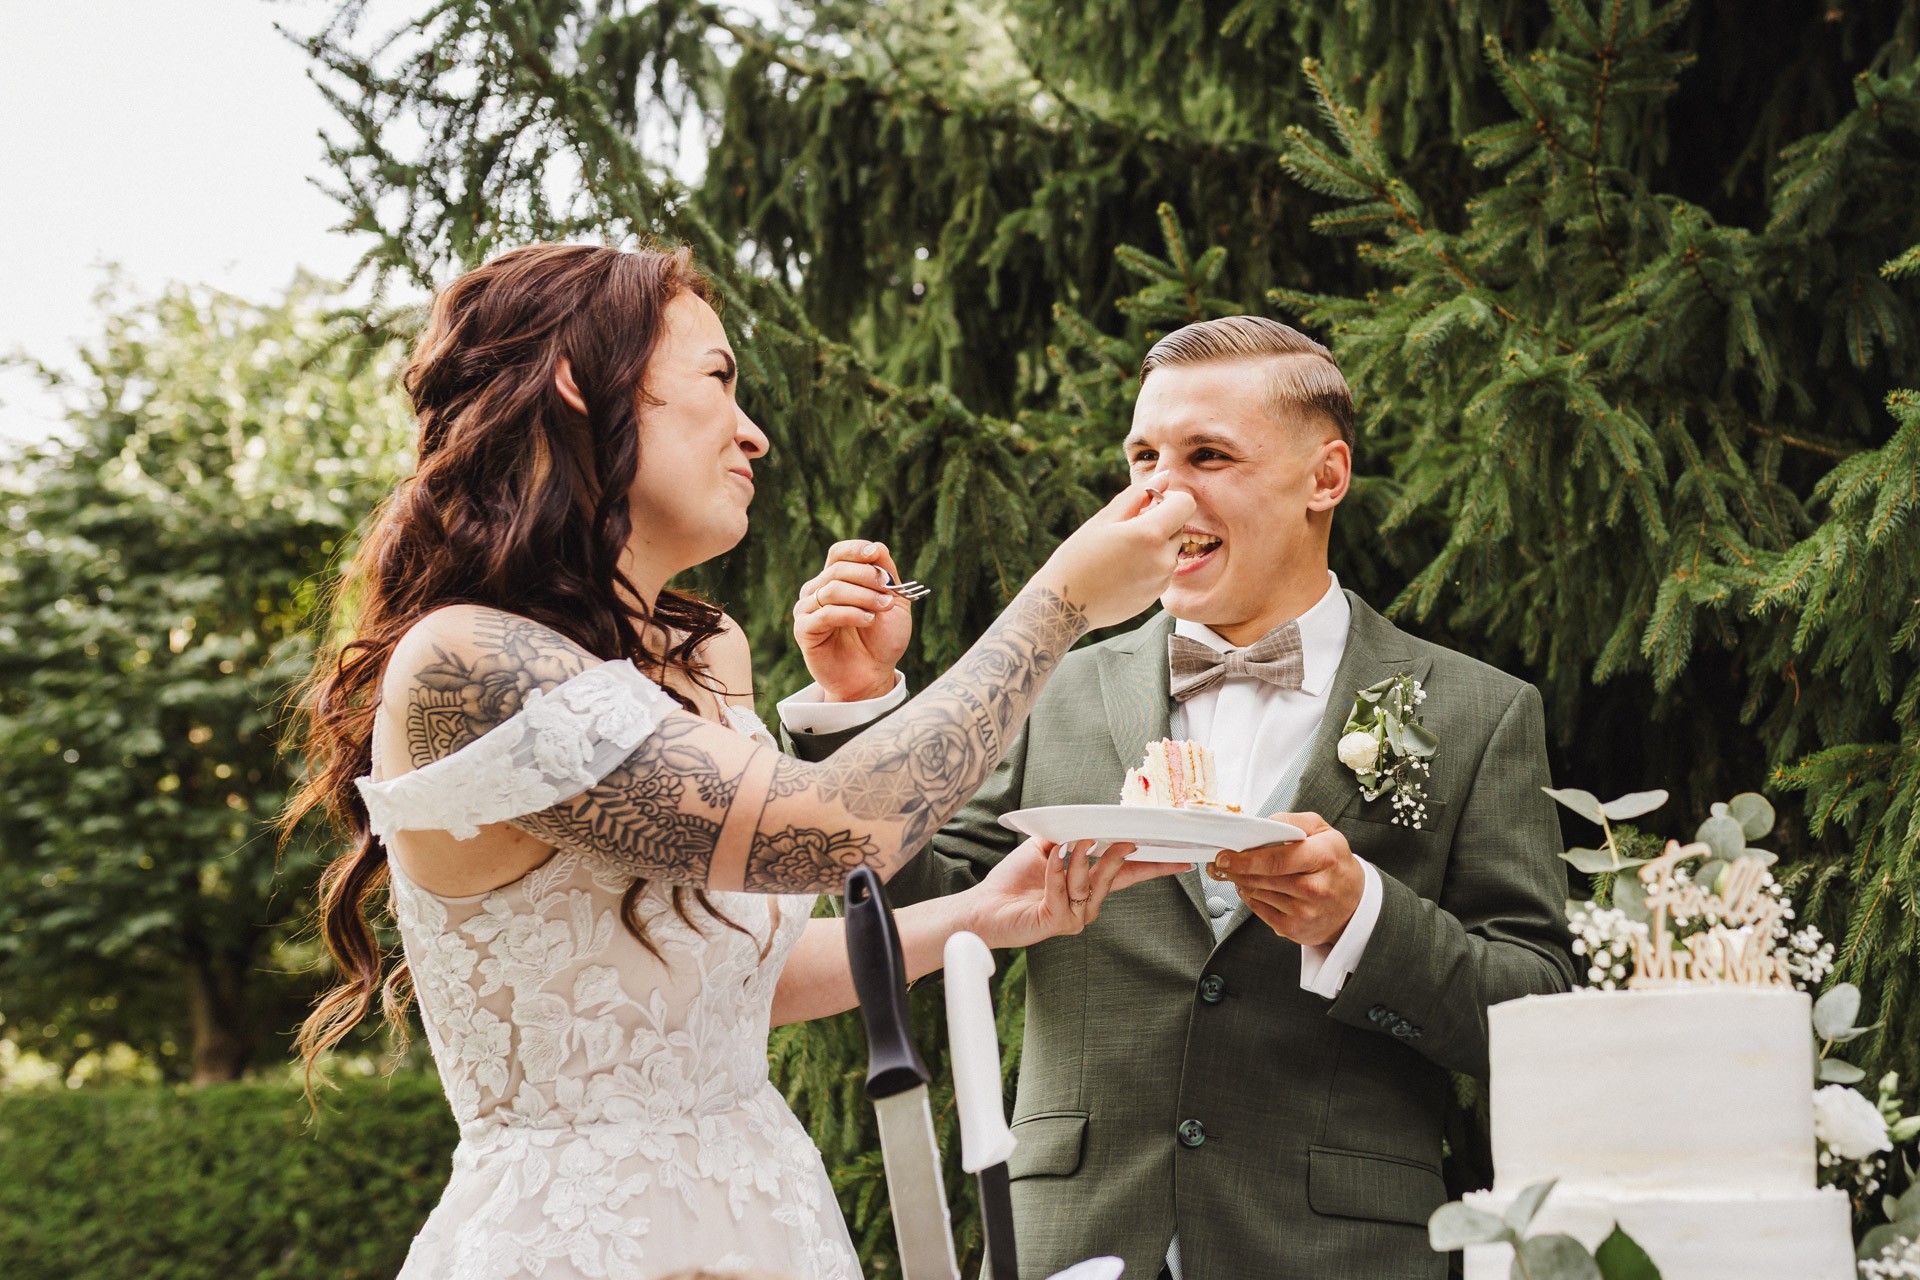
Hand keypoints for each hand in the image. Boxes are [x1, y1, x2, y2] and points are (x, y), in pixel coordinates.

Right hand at [793, 540, 913, 700]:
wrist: (873, 676)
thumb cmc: (882, 640)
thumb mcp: (895, 602)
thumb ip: (887, 574)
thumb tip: (877, 546)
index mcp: (837, 580)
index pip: (838, 553)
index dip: (855, 550)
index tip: (874, 554)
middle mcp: (818, 591)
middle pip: (837, 569)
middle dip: (867, 577)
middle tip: (888, 591)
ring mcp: (808, 610)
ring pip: (831, 589)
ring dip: (863, 596)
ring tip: (882, 608)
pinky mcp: (804, 630)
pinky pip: (824, 614)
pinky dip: (850, 613)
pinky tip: (868, 620)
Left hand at [962, 837, 1185, 949]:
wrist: (985, 907)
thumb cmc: (1013, 880)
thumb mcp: (1045, 848)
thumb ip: (1067, 835)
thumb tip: (1088, 821)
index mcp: (1089, 886)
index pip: (1129, 874)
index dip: (1155, 866)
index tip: (1181, 858)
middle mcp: (1088, 904)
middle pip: (1115, 875)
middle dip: (1117, 854)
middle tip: (1119, 837)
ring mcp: (1075, 916)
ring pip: (1090, 881)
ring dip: (1079, 859)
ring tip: (1069, 843)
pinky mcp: (1058, 922)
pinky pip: (1064, 891)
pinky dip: (1055, 870)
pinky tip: (1049, 859)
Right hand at [1029, 473, 1196, 627]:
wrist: (1064, 607)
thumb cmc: (1077, 558)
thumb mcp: (1104, 519)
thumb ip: (1138, 495)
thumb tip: (1165, 477)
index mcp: (1150, 534)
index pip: (1185, 504)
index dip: (1169, 499)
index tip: (1146, 506)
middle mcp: (1163, 559)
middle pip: (1179, 527)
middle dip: (1159, 523)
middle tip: (1125, 531)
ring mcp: (1161, 581)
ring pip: (1170, 550)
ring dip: (1154, 545)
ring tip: (1120, 554)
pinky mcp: (1155, 597)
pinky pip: (1162, 571)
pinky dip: (1149, 566)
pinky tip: (1120, 572)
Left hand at [1210, 811, 1364, 947]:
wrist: (1354, 904)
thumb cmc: (1334, 863)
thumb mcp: (1323, 832)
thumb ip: (1292, 822)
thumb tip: (1261, 825)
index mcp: (1324, 857)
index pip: (1277, 860)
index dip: (1246, 859)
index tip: (1225, 855)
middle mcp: (1316, 888)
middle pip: (1262, 879)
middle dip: (1236, 869)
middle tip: (1222, 860)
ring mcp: (1305, 912)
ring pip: (1257, 893)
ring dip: (1242, 881)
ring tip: (1240, 871)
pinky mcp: (1294, 929)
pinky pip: (1259, 910)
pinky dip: (1250, 896)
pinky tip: (1254, 886)